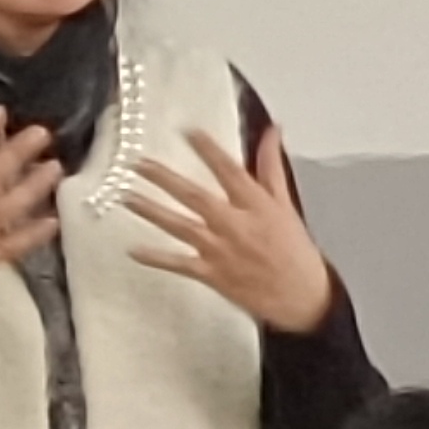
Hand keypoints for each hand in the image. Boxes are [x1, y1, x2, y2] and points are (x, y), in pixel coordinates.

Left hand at [123, 127, 339, 335]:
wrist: (302, 298)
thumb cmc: (294, 251)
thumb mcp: (286, 205)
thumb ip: (271, 167)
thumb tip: (272, 130)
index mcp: (255, 205)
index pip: (229, 171)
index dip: (208, 150)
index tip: (187, 131)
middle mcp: (234, 225)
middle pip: (194, 196)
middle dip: (164, 178)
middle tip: (138, 163)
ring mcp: (220, 251)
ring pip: (180, 226)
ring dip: (151, 211)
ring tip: (126, 196)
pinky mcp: (211, 275)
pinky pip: (178, 264)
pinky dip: (156, 258)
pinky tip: (133, 250)